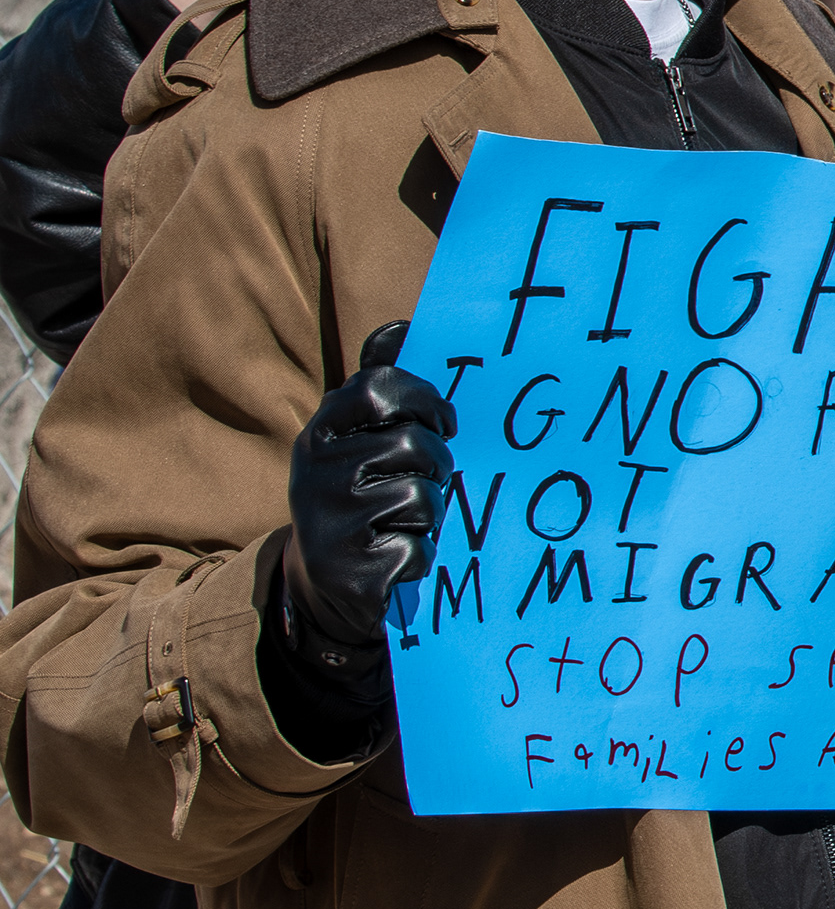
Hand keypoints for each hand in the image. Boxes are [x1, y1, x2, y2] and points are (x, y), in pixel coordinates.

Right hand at [278, 321, 457, 720]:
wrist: (325, 584)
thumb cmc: (361, 494)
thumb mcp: (359, 438)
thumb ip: (381, 383)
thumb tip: (404, 324)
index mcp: (322, 432)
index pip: (377, 386)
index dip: (424, 399)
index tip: (445, 420)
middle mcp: (315, 470)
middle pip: (414, 444)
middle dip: (436, 464)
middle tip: (425, 481)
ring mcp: (329, 520)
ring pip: (423, 496)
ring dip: (430, 512)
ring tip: (404, 520)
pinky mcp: (352, 569)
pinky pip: (418, 547)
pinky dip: (420, 554)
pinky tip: (396, 555)